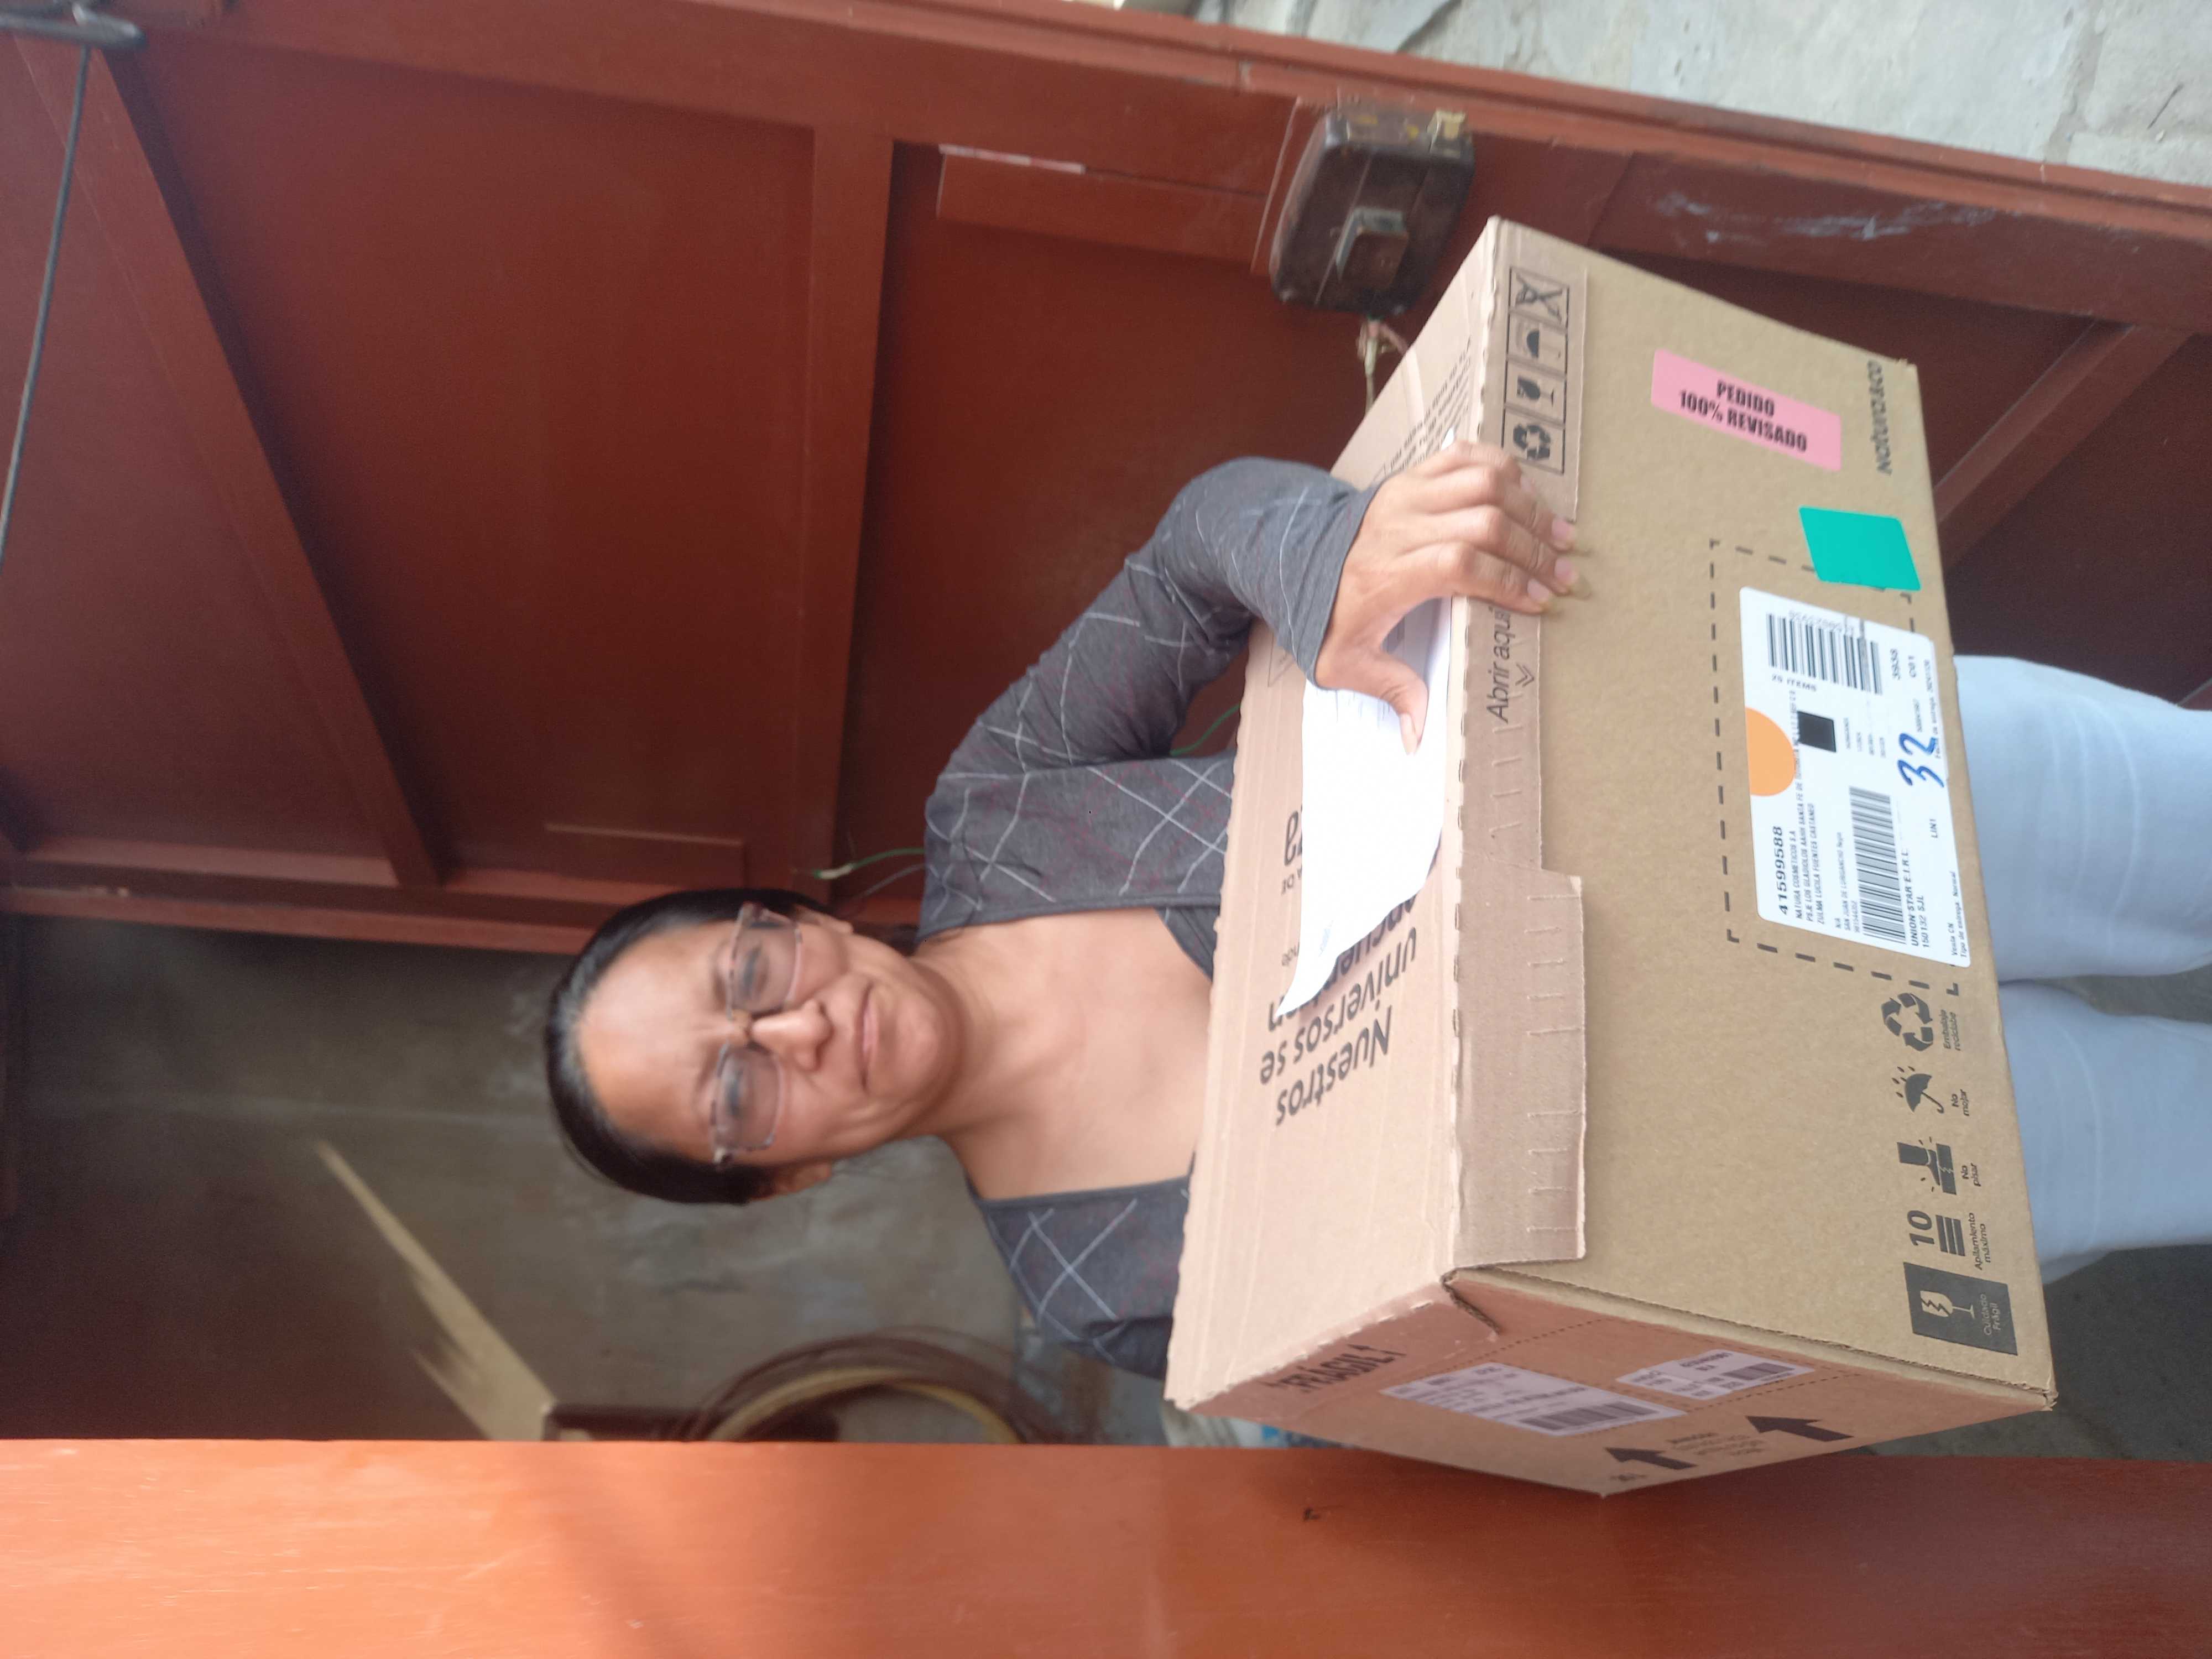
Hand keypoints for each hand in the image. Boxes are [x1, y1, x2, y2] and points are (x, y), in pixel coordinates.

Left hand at [1314, 441, 1577, 750]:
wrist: (1296, 558)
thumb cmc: (1328, 613)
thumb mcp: (1344, 662)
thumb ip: (1389, 691)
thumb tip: (1418, 736)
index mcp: (1386, 573)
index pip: (1458, 563)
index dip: (1504, 580)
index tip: (1538, 602)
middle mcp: (1399, 526)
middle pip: (1482, 520)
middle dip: (1532, 549)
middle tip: (1564, 577)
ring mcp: (1407, 493)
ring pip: (1482, 482)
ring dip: (1530, 507)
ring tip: (1561, 536)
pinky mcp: (1412, 475)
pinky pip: (1466, 456)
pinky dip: (1504, 468)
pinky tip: (1528, 495)